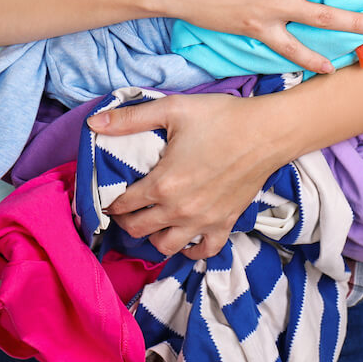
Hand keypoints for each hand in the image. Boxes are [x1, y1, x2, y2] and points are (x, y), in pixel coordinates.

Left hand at [88, 93, 290, 259]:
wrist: (267, 132)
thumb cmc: (221, 118)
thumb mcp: (172, 109)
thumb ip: (130, 119)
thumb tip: (94, 124)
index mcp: (162, 184)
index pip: (123, 204)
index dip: (109, 201)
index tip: (108, 197)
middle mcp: (179, 210)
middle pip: (138, 230)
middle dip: (125, 222)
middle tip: (124, 211)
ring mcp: (203, 221)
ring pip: (165, 246)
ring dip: (153, 238)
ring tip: (151, 224)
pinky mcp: (225, 224)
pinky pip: (204, 252)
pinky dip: (191, 251)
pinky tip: (185, 240)